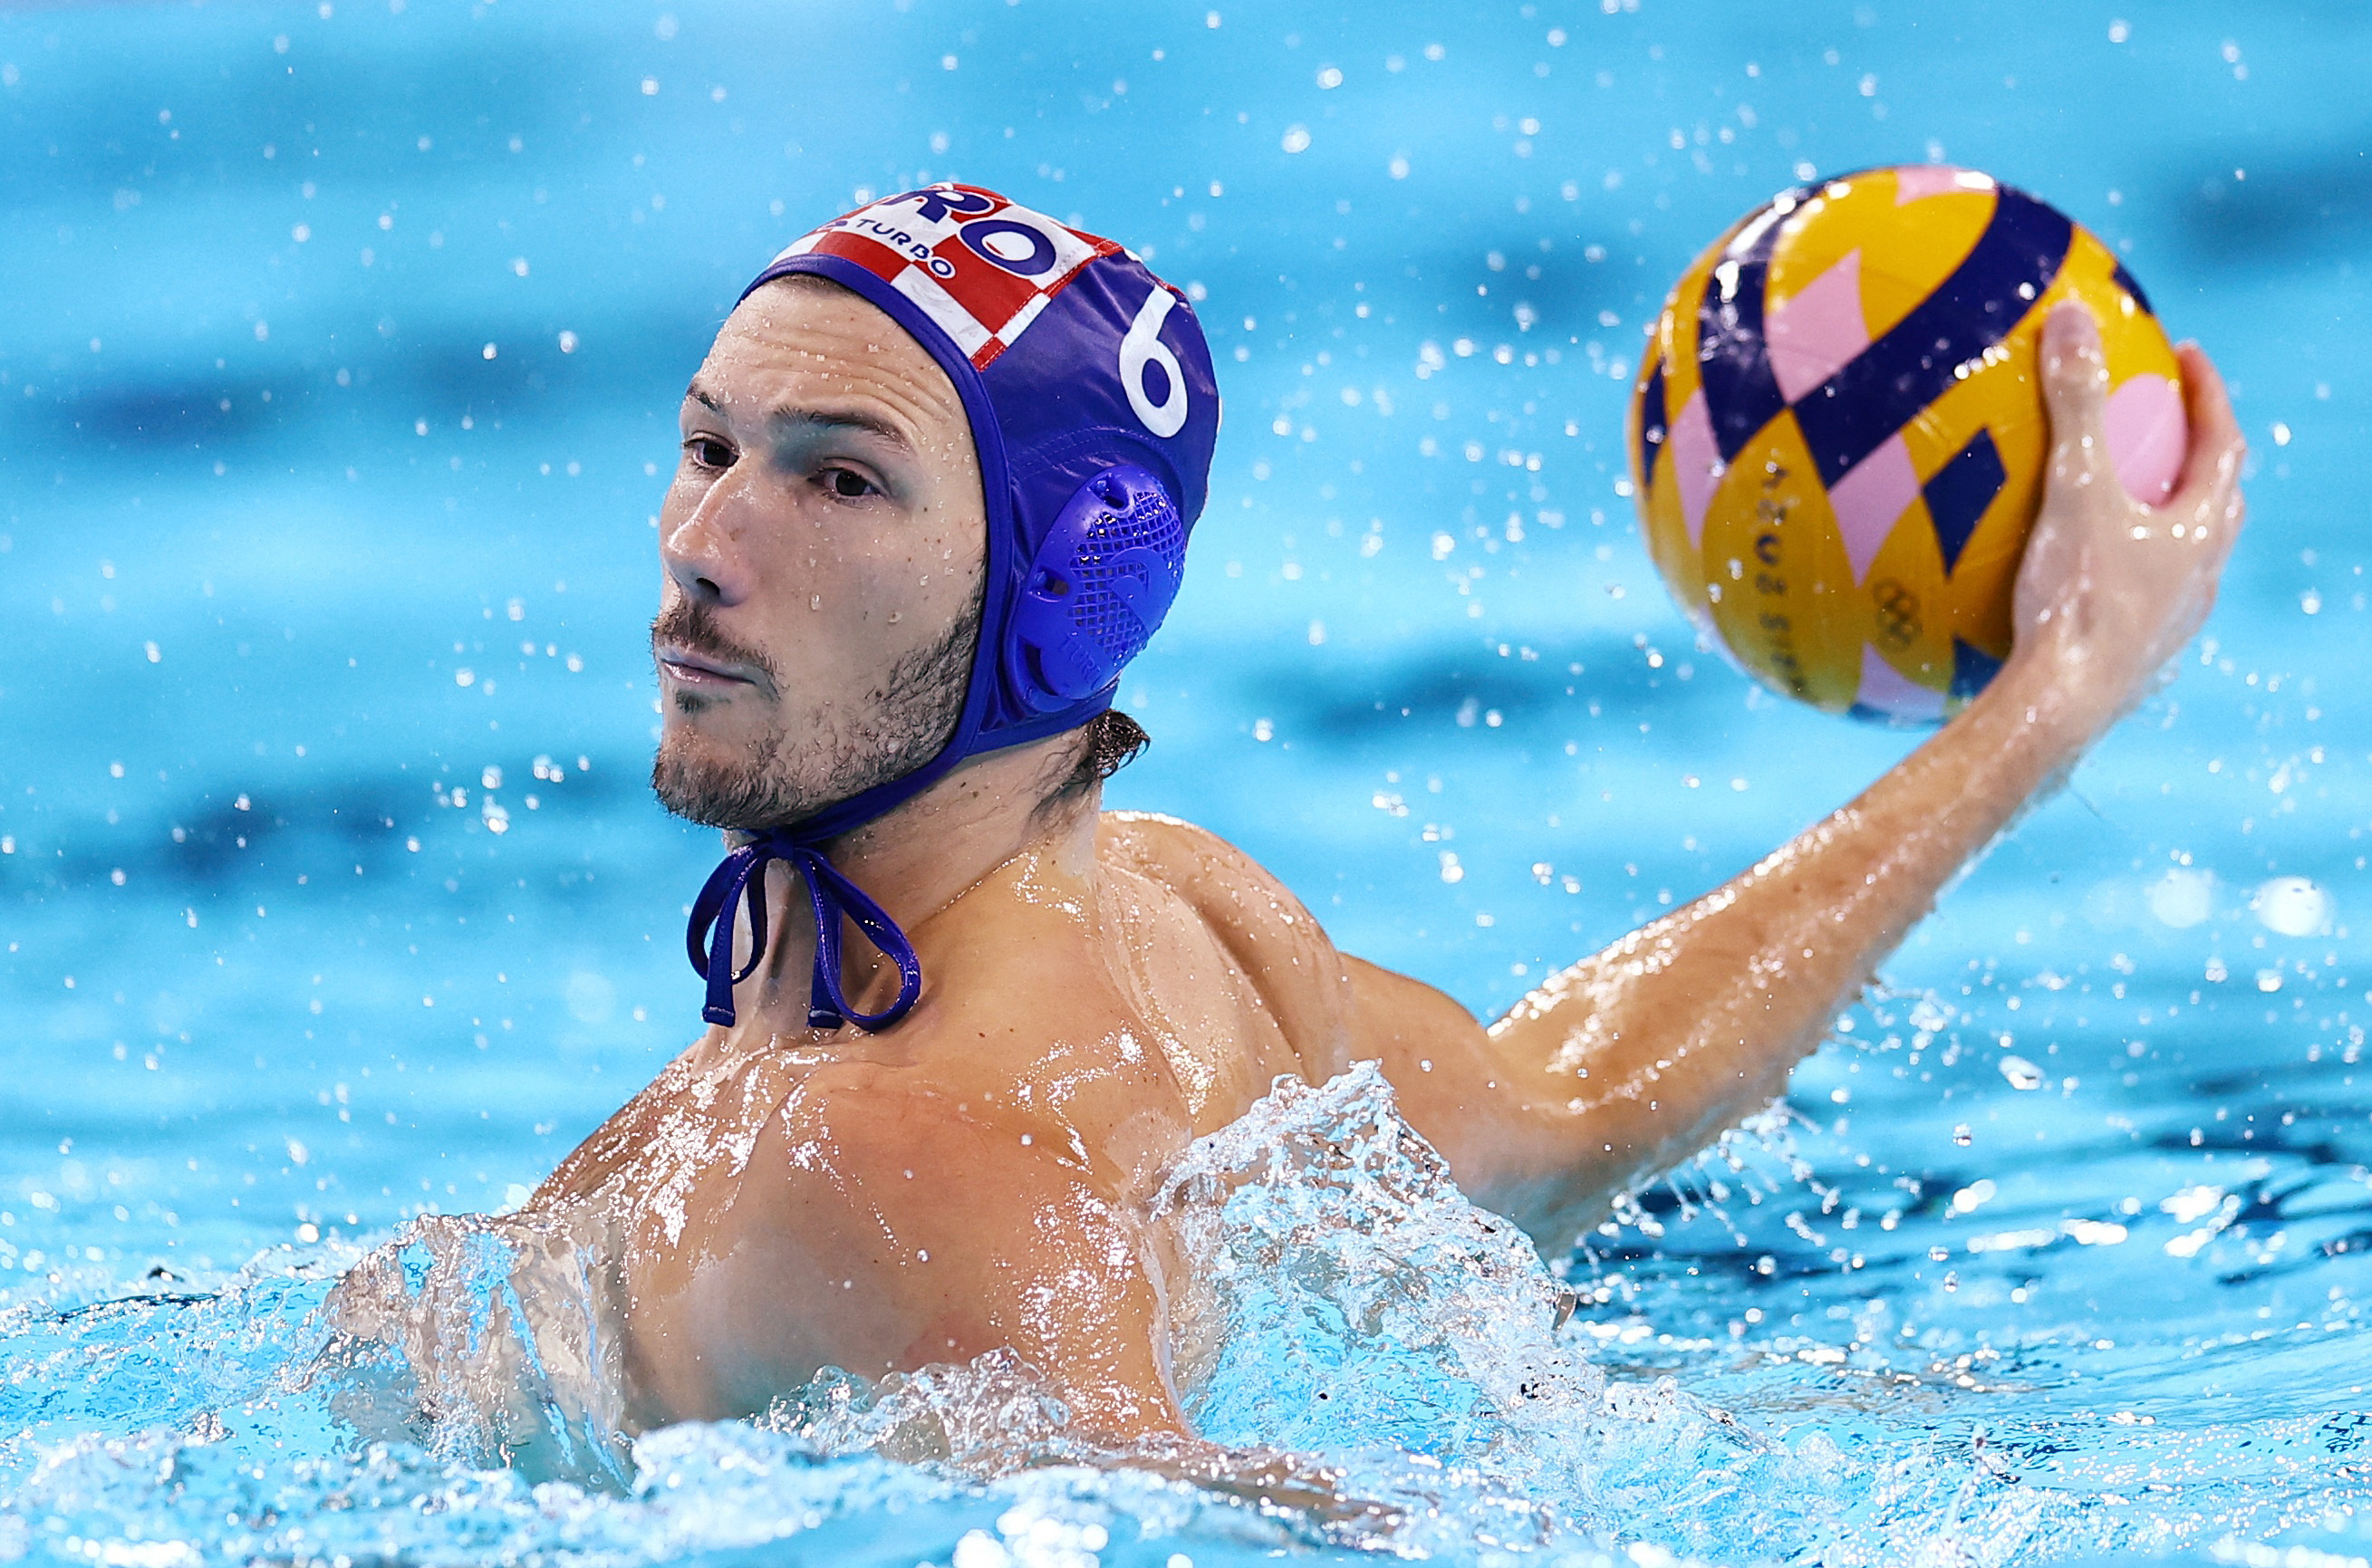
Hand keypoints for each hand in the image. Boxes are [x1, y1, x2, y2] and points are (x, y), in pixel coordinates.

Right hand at [2009, 303, 2245, 731]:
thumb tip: (2070, 320)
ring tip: (2119, 501)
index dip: (2208, 395)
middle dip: (2197, 458)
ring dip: (2159, 523)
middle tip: (2168, 425)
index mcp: (2198, 530)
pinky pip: (2128, 601)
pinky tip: (2060, 577)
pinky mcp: (2129, 659)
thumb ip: (2074, 406)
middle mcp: (2197, 578)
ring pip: (2180, 559)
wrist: (2061, 708)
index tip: (2187, 357)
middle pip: (2216, 503)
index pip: (2223, 444)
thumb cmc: (2078, 600)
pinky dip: (2108, 575)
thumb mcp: (2075, 490)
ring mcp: (2167, 624)